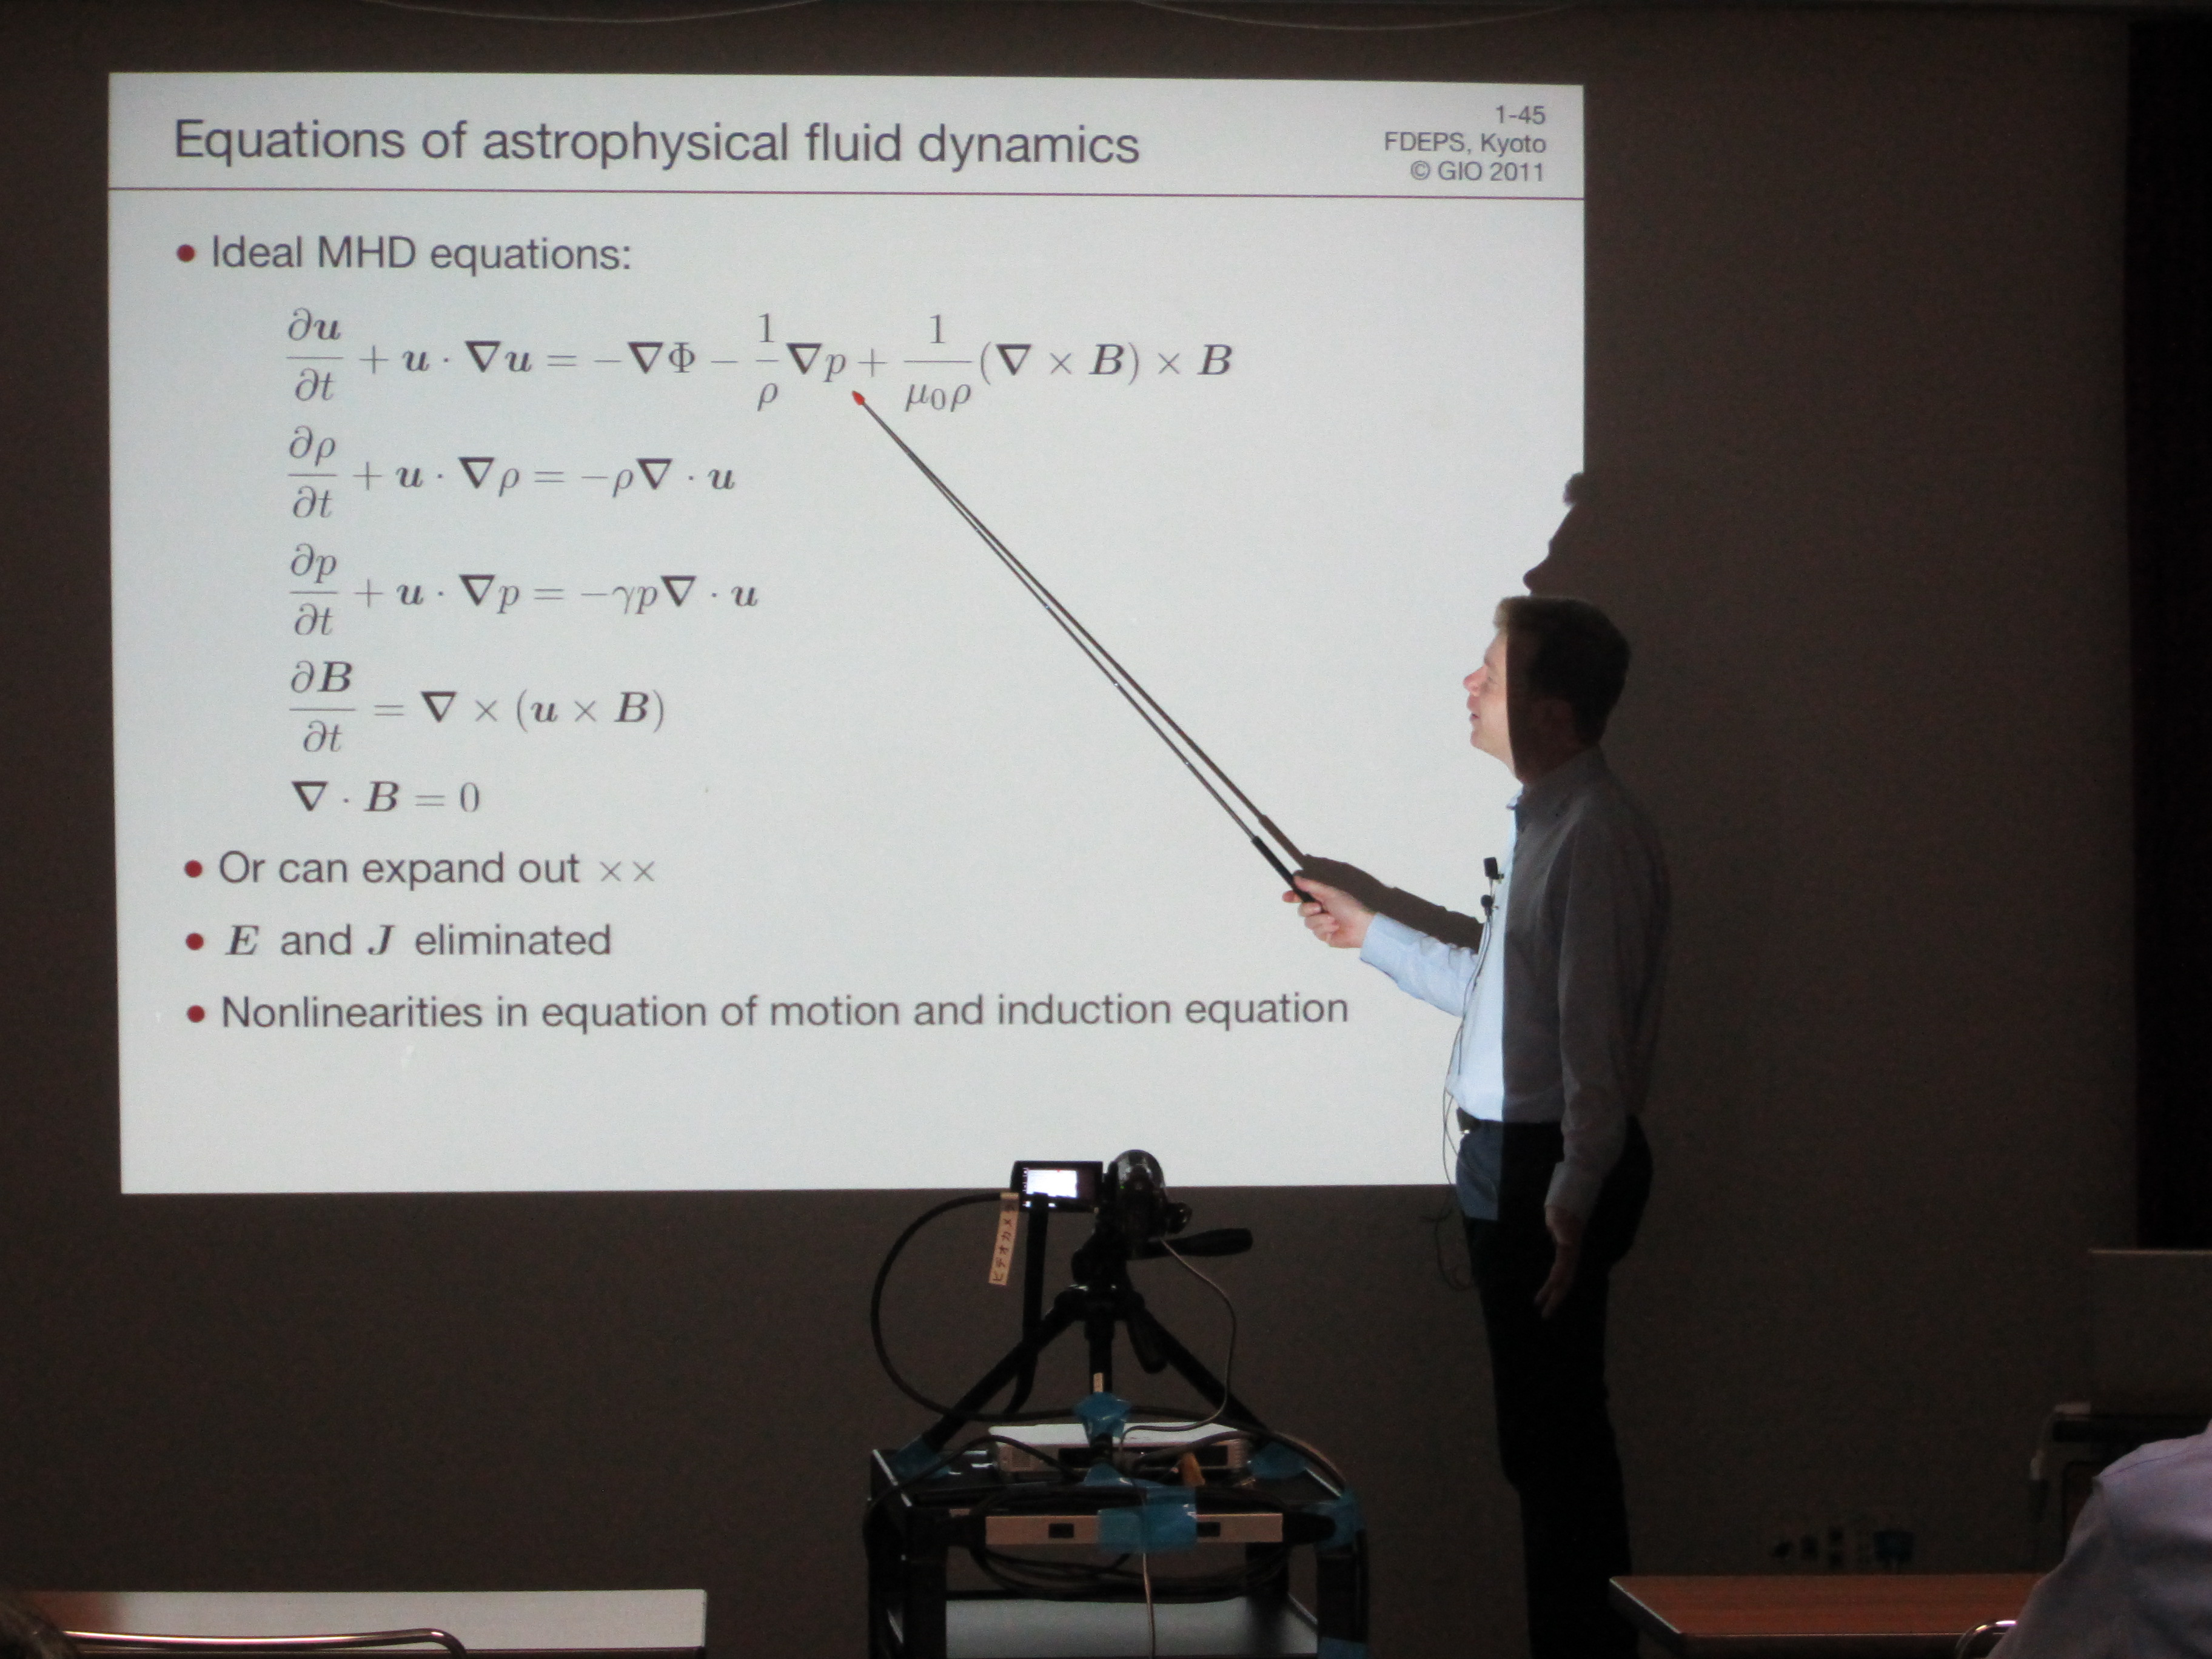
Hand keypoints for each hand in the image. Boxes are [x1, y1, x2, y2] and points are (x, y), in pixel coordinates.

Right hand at [1284, 875, 1373, 949]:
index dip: (1293, 897)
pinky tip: (1336, 927)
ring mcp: (1322, 924)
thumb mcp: (1329, 892)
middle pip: (1301, 910)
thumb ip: (1311, 885)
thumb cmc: (1348, 906)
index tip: (1286, 897)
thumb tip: (1296, 878)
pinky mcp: (1324, 935)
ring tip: (1334, 920)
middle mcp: (1320, 910)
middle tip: (1319, 908)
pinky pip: (1316, 932)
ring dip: (1321, 920)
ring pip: (1308, 923)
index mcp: (1322, 898)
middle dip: (1308, 909)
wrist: (1360, 926)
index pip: (1302, 897)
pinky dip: (1326, 928)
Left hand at [1535, 1203, 1584, 1317]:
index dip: (1551, 1288)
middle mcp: (1570, 1259)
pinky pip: (1560, 1277)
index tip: (1541, 1301)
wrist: (1566, 1209)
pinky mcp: (1565, 1259)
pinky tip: (1547, 1293)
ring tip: (1542, 1307)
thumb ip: (1563, 1235)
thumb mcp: (1559, 1223)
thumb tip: (1568, 1244)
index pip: (1560, 1275)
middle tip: (1544, 1315)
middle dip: (1554, 1299)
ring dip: (1553, 1295)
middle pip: (1564, 1283)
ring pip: (1562, 1282)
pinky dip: (1553, 1287)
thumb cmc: (1560, 1215)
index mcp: (1568, 1253)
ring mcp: (1568, 1260)